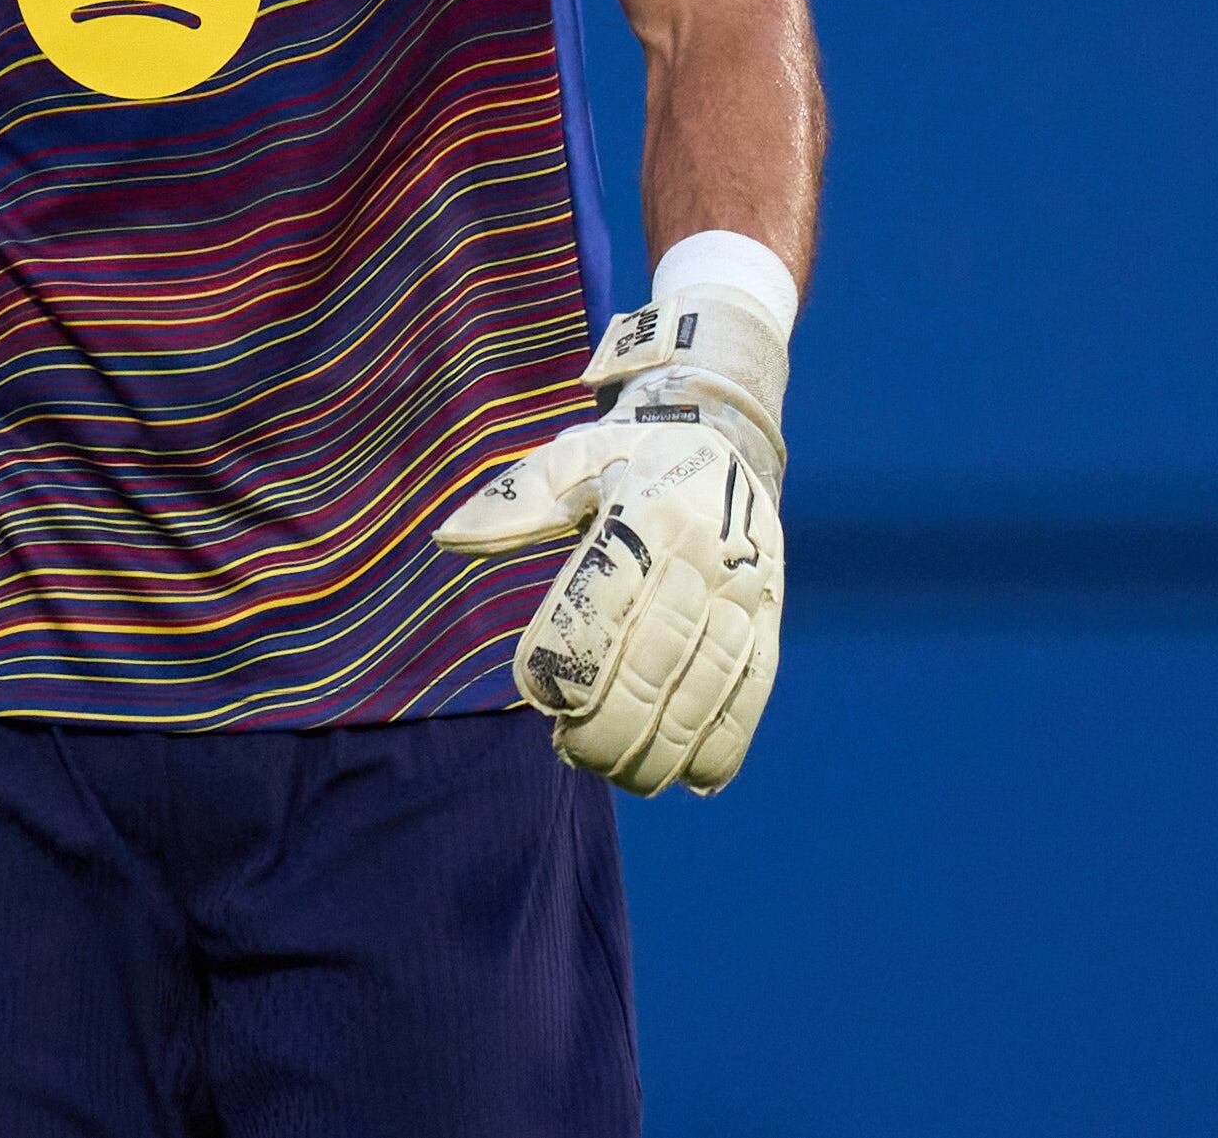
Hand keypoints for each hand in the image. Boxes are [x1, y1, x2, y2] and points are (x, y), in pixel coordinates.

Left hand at [434, 286, 787, 794]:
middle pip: (660, 656)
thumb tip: (447, 536)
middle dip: (614, 721)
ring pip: (708, 686)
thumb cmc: (628, 458)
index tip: (538, 698)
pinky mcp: (769, 620)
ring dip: (665, 745)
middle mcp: (704, 554)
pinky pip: (754, 691)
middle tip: (572, 754)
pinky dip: (727, 743)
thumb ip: (514, 500)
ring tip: (621, 775)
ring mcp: (746, 592)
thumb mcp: (571, 457)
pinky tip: (693, 780)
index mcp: (648, 510)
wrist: (729, 439)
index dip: (572, 654)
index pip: (608, 595)